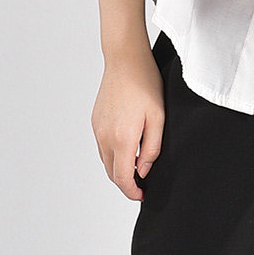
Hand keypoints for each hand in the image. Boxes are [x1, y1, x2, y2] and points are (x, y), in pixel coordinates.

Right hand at [91, 36, 165, 200]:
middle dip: (126, 182)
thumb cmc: (145, 83)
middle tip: (143, 184)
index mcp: (122, 139)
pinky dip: (113, 153)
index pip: (122, 178)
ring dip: (119, 168)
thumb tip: (144, 169)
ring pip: (105, 160)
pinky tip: (127, 147)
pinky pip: (102, 145)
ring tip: (137, 166)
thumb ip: (152, 148)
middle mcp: (105, 137)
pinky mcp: (95, 120)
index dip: (132, 191)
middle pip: (111, 173)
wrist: (125, 60)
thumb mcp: (158, 117)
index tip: (143, 195)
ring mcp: (97, 128)